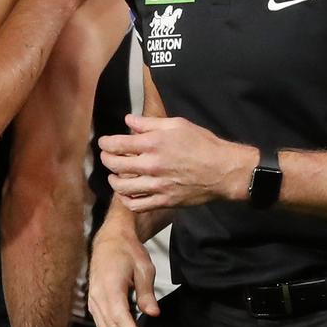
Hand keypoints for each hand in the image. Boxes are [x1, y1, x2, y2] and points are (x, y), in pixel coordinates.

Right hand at [89, 225, 159, 326]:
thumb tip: (153, 312)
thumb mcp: (144, 268)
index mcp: (111, 285)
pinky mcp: (94, 302)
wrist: (111, 239)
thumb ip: (147, 293)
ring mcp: (93, 299)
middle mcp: (98, 294)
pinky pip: (100, 322)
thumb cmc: (127, 250)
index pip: (120, 316)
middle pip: (110, 325)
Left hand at [99, 114, 256, 211]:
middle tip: (106, 156)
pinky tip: (127, 193)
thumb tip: (128, 120)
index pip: (117, 144)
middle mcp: (151, 165)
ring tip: (115, 175)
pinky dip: (127, 200)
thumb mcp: (177, 125)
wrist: (222, 170)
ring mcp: (157, 186)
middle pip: (115, 165)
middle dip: (106, 159)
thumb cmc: (202, 143)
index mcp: (153, 144)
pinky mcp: (164, 201)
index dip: (105, 143)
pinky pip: (137, 205)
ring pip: (122, 187)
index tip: (103, 142)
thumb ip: (149, 123)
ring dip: (114, 180)